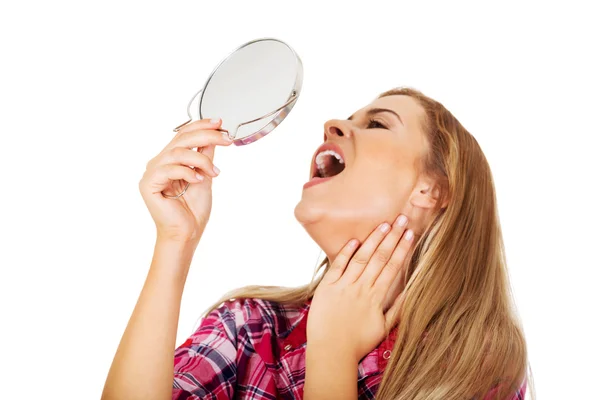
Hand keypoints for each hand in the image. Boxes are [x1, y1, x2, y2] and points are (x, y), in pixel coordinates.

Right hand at [139, 118, 232, 241]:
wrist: (187, 233)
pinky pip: (168, 169)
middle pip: (181, 139)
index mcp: (170, 160)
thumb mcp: (205, 176)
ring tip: (214, 172)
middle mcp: (159, 163)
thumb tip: (214, 136)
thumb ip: (205, 156)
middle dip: (206, 135)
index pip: (184, 135)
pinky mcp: (148, 184)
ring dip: (200, 160)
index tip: (220, 123)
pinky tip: (199, 180)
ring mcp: (152, 173)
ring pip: (177, 153)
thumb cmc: (193, 210)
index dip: (201, 125)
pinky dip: (187, 172)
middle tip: (226, 139)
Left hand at [307, 214, 414, 363]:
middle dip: (392, 237)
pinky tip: (355, 240)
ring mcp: (343, 286)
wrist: (331, 351)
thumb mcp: (383, 328)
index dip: (402, 249)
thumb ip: (397, 308)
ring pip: (361, 258)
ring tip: (384, 225)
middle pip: (380, 258)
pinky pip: (338, 265)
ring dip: (373, 240)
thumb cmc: (357, 342)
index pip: (392, 268)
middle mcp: (361, 288)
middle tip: (402, 219)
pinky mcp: (327, 287)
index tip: (411, 234)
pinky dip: (346, 252)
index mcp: (376, 298)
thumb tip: (409, 291)